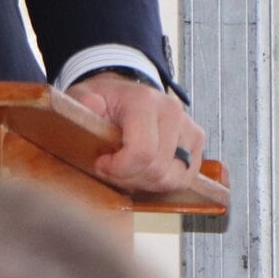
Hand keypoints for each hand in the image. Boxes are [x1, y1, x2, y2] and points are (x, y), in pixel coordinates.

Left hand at [64, 71, 205, 193]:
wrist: (123, 94)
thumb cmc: (103, 101)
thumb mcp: (81, 96)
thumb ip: (82, 102)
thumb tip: (91, 105)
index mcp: (144, 100)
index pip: (142, 151)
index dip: (119, 169)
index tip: (101, 164)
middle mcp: (172, 111)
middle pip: (157, 170)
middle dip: (129, 178)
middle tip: (110, 170)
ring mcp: (188, 126)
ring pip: (173, 178)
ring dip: (145, 183)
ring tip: (126, 170)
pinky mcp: (196, 141)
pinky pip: (184, 179)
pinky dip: (162, 183)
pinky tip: (143, 171)